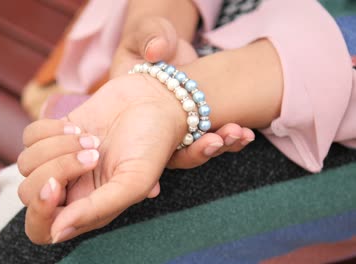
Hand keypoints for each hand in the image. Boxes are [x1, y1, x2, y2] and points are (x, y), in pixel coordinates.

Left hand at [18, 73, 207, 243]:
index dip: (39, 213)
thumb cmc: (151, 145)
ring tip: (93, 139)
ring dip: (58, 147)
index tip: (56, 186)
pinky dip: (51, 129)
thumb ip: (97, 209)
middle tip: (93, 155)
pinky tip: (80, 127)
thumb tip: (56, 232)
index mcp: (87, 208)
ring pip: (26, 163)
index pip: (41, 228)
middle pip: (29, 193)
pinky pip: (29, 136)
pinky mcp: (54, 134)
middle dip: (57, 170)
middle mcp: (70, 188)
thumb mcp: (134, 182)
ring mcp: (59, 160)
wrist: (153, 102)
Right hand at [110, 16, 254, 167]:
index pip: (137, 147)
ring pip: (197, 146)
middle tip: (215, 142)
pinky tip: (246, 133)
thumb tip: (157, 50)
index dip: (147, 166)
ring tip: (240, 135)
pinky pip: (215, 133)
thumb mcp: (145, 35)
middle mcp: (156, 129)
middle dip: (197, 152)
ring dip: (220, 144)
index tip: (155, 186)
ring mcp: (181, 126)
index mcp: (133, 117)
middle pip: (173, 152)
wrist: (171, 45)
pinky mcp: (202, 120)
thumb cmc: (150, 39)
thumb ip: (149, 38)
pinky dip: (230, 135)